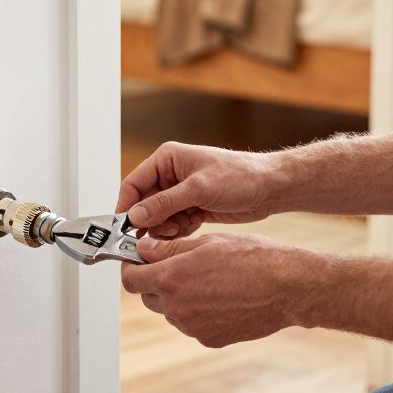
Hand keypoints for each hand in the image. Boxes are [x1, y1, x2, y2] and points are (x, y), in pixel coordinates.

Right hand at [116, 141, 279, 238]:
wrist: (270, 188)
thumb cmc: (240, 176)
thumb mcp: (199, 189)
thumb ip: (165, 203)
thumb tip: (135, 216)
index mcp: (167, 160)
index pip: (134, 184)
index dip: (125, 206)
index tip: (122, 229)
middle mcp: (170, 175)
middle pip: (144, 204)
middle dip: (150, 221)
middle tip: (160, 233)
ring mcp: (181, 193)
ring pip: (158, 218)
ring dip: (166, 227)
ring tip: (182, 226)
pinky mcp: (192, 208)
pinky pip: (174, 224)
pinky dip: (180, 230)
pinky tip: (194, 225)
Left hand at [120, 232, 322, 347]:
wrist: (287, 288)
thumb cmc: (253, 258)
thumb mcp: (207, 242)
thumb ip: (169, 249)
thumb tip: (142, 250)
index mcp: (172, 279)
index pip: (130, 279)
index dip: (130, 268)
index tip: (137, 260)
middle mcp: (178, 308)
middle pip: (149, 296)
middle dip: (156, 281)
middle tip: (176, 265)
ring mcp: (193, 328)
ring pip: (172, 311)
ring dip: (178, 297)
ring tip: (208, 280)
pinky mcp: (210, 339)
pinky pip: (193, 324)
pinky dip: (198, 312)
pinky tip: (221, 297)